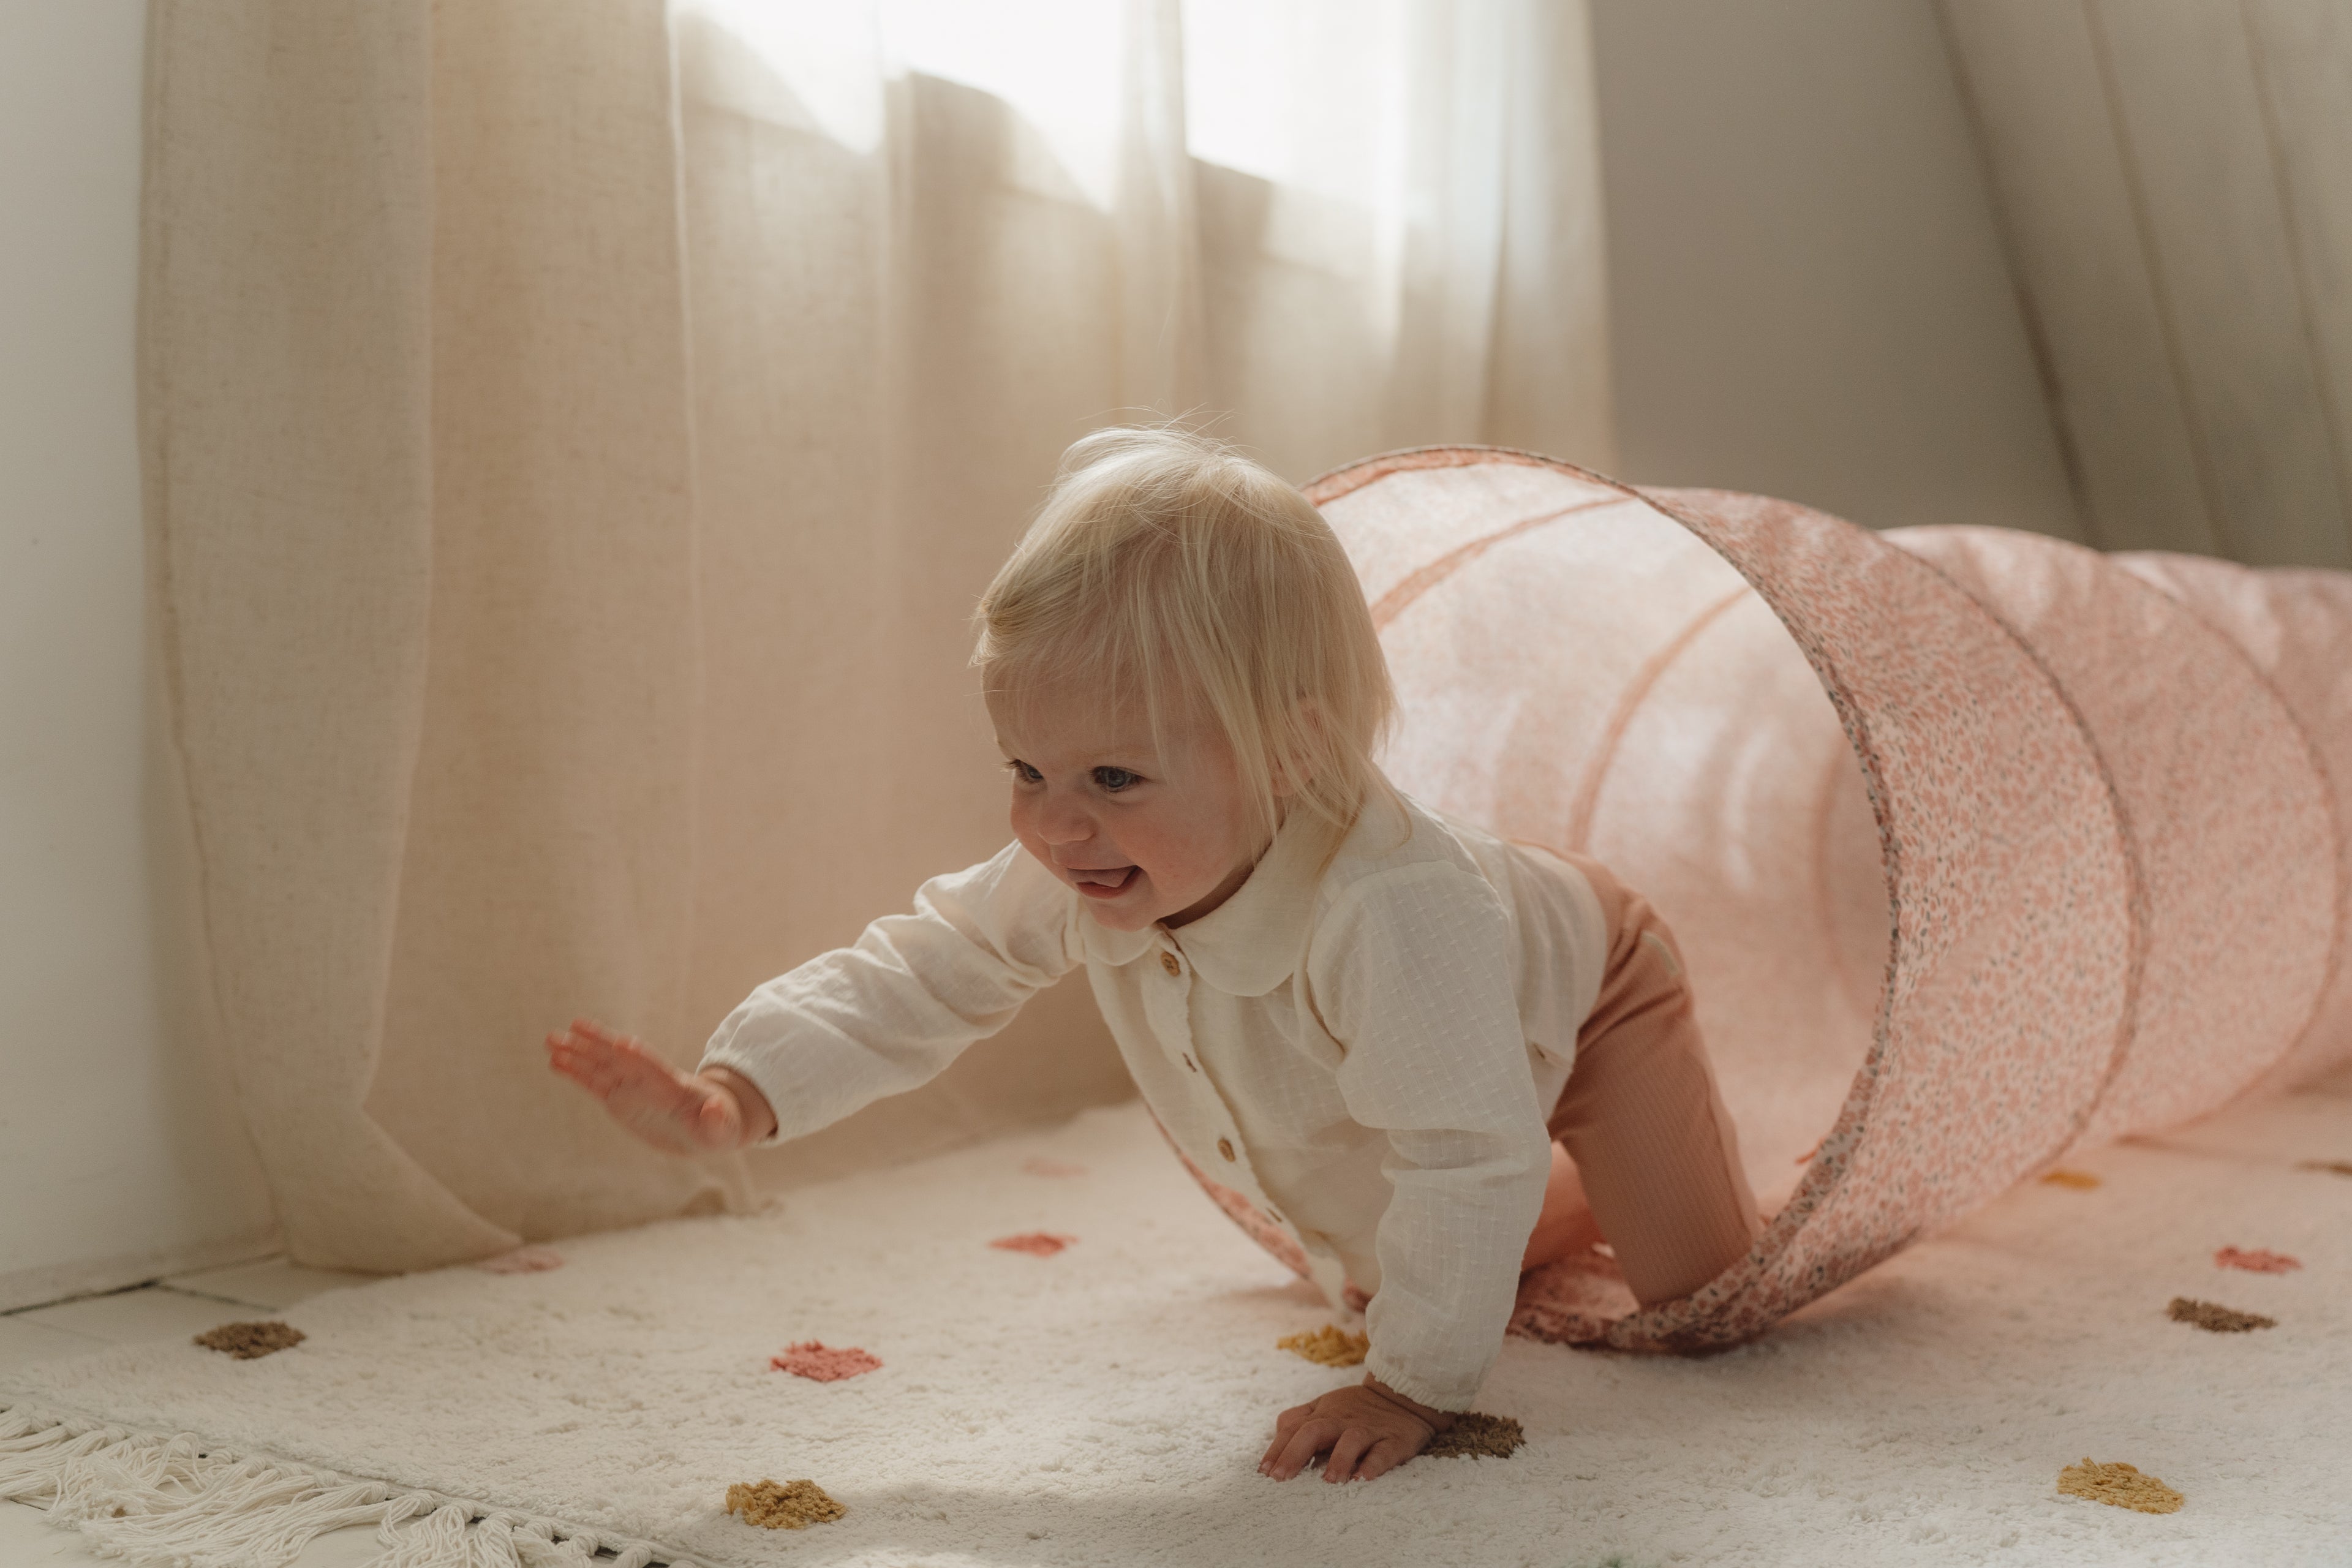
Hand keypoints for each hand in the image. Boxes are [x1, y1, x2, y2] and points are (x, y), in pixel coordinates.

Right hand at [544, 1018, 774, 1152]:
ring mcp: (633, 1088)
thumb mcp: (724, 1130)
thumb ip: (718, 1122)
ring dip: (578, 1054)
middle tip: (572, 1027)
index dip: (640, 1059)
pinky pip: (595, 1084)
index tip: (622, 1043)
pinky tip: (555, 1061)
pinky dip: (576, 1072)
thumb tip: (715, 1110)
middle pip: (622, 1059)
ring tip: (551, 1040)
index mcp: (675, 1088)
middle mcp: (650, 1082)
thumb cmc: (721, 1126)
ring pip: (602, 1067)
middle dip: (599, 1044)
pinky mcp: (620, 1099)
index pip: (655, 1070)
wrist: (710, 1124)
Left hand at [1259, 1376, 1455, 1482]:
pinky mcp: (1393, 1440)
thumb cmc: (1355, 1408)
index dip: (1277, 1449)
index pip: (1292, 1429)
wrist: (1402, 1396)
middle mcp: (1341, 1421)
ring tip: (1328, 1481)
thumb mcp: (1324, 1406)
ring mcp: (1367, 1430)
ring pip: (1350, 1441)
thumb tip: (1275, 1440)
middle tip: (1281, 1479)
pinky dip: (1373, 1465)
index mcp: (1322, 1414)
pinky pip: (1383, 1452)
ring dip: (1338, 1460)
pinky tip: (1363, 1478)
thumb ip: (1299, 1419)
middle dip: (1294, 1454)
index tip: (1264, 1472)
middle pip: (1313, 1432)